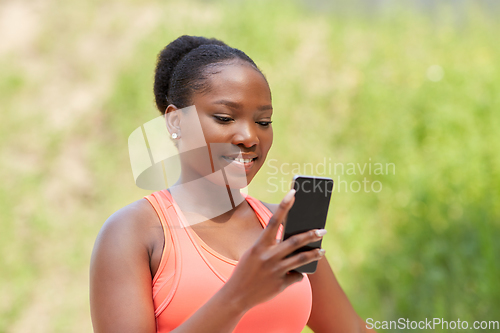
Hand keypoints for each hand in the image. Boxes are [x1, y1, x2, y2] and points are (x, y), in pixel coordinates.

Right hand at [222, 189, 325, 311]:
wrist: (237, 295)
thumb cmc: (247, 270)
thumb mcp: (254, 254)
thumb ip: (272, 247)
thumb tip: (295, 243)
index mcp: (260, 245)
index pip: (274, 221)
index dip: (284, 205)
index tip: (293, 192)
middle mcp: (268, 256)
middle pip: (295, 241)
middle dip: (311, 234)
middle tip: (323, 230)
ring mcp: (275, 271)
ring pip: (301, 259)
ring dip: (315, 254)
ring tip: (322, 251)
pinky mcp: (280, 284)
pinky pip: (296, 276)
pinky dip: (298, 275)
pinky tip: (296, 275)